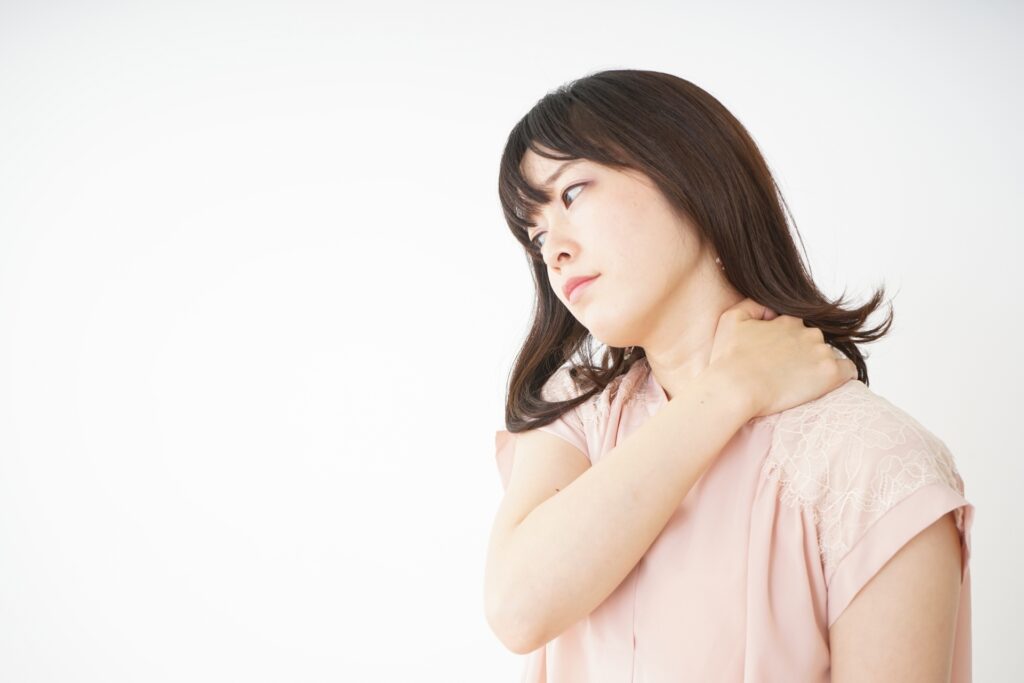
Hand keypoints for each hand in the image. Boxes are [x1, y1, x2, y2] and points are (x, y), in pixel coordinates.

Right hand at [706, 297, 857, 417]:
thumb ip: (752, 305)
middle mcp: (807, 333)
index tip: (776, 356)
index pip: (795, 326)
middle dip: (801, 352)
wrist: (735, 387)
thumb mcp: (731, 318)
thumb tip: (771, 309)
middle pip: (812, 340)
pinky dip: (842, 375)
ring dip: (816, 365)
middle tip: (784, 372)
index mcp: (788, 321)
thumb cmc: (728, 358)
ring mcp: (820, 352)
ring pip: (827, 355)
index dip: (785, 341)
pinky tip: (827, 383)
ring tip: (798, 382)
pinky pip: (848, 370)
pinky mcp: (829, 374)